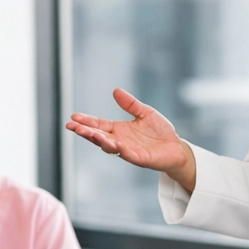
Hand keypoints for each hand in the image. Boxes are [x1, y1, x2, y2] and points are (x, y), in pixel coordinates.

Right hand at [67, 89, 196, 188]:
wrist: (176, 147)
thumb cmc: (160, 131)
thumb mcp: (145, 112)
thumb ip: (130, 104)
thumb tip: (115, 90)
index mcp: (119, 130)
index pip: (98, 125)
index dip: (86, 121)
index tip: (73, 117)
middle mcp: (119, 141)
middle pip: (98, 136)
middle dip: (85, 132)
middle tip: (73, 126)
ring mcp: (127, 151)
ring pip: (108, 146)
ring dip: (98, 140)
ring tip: (89, 133)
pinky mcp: (138, 158)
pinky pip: (126, 154)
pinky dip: (119, 150)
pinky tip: (113, 143)